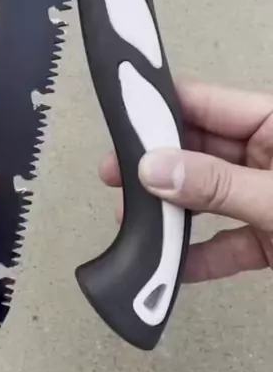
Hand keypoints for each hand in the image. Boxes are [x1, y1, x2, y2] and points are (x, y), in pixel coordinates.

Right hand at [100, 79, 272, 283]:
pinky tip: (170, 268)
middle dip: (156, 166)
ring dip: (171, 212)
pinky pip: (226, 243)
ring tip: (131, 221)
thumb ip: (219, 184)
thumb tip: (153, 170)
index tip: (119, 121)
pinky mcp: (271, 239)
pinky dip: (200, 257)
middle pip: (198, 151)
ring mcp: (266, 197)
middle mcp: (267, 155)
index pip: (205, 104)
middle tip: (113, 176)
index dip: (161, 110)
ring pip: (207, 197)